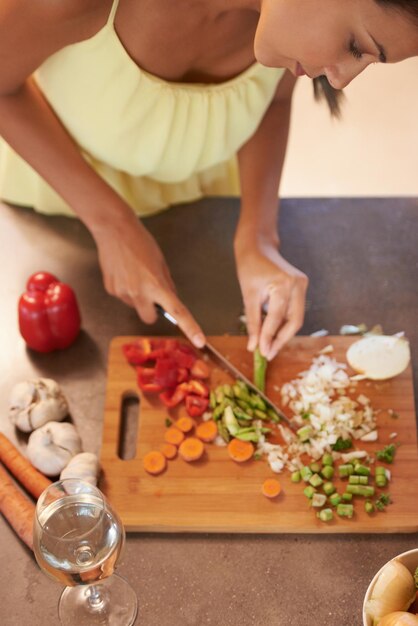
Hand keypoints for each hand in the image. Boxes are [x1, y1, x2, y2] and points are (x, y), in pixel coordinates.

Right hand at [93, 214, 205, 347]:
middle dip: (152, 310)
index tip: (199, 340)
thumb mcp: (161, 262)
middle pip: (149, 318)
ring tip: (134, 273)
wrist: (114, 230)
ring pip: (135, 305)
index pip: (178, 312)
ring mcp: (122, 293)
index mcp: (156, 285)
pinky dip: (125, 288)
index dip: (190, 327)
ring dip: (138, 296)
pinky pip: (123, 296)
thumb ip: (167, 283)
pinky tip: (124, 272)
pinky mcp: (111, 289)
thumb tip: (170, 298)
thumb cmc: (140, 242)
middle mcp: (139, 293)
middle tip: (151, 293)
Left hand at [235, 238, 307, 359]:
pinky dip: (284, 323)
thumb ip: (253, 322)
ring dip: (283, 333)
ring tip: (270, 346)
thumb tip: (254, 346)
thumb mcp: (248, 296)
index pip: (277, 318)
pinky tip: (274, 332)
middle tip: (269, 354)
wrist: (258, 247)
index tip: (262, 352)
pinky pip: (295, 310)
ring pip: (296, 318)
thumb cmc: (249, 267)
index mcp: (283, 284)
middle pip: (294, 321)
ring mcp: (302, 285)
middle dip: (281, 340)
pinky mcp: (301, 286)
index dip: (269, 338)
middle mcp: (298, 284)